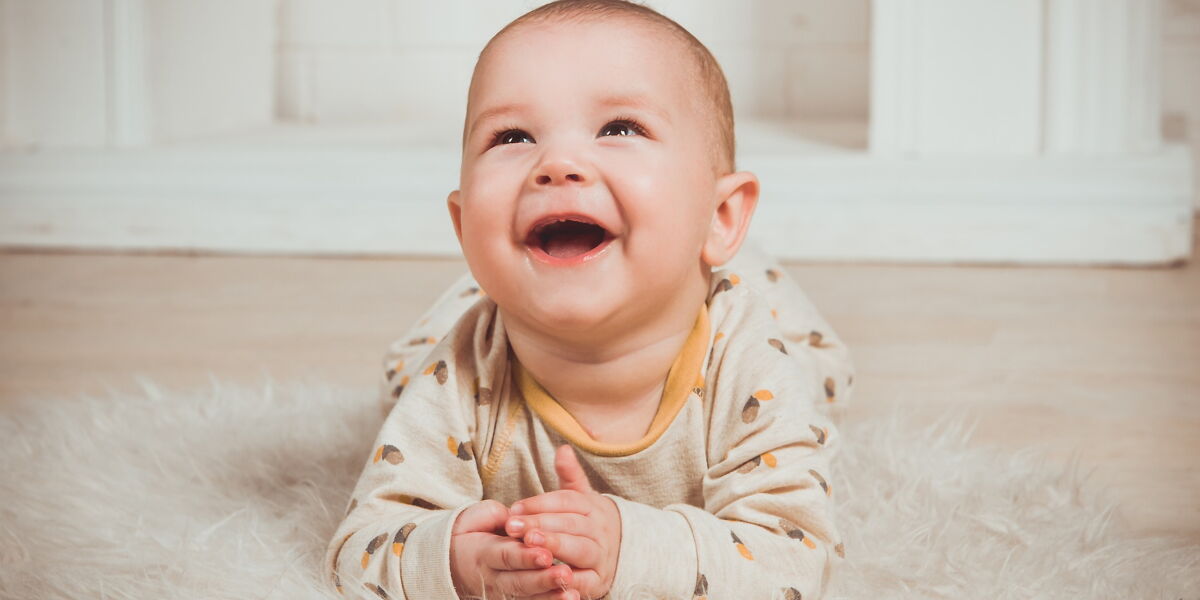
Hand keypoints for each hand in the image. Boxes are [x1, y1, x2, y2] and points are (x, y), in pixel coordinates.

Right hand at [450, 499, 574, 599]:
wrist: (450, 562)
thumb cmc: (470, 533)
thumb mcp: (476, 518)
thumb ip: (497, 516)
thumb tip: (516, 516)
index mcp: (483, 553)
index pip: (506, 556)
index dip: (526, 557)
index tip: (546, 554)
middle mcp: (491, 578)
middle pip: (519, 581)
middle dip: (543, 580)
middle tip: (565, 574)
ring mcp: (500, 593)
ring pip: (526, 597)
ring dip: (550, 596)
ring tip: (572, 593)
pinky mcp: (509, 599)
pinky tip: (570, 599)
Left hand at [505, 445, 621, 599]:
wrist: (620, 552)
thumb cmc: (588, 522)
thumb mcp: (581, 498)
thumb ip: (570, 476)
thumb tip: (563, 449)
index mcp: (593, 507)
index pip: (566, 501)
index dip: (540, 504)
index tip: (515, 508)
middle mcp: (600, 530)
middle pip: (571, 524)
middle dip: (541, 524)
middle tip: (514, 526)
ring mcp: (602, 556)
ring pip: (579, 549)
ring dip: (555, 546)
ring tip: (530, 544)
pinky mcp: (599, 581)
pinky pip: (585, 582)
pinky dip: (568, 580)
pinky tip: (548, 576)